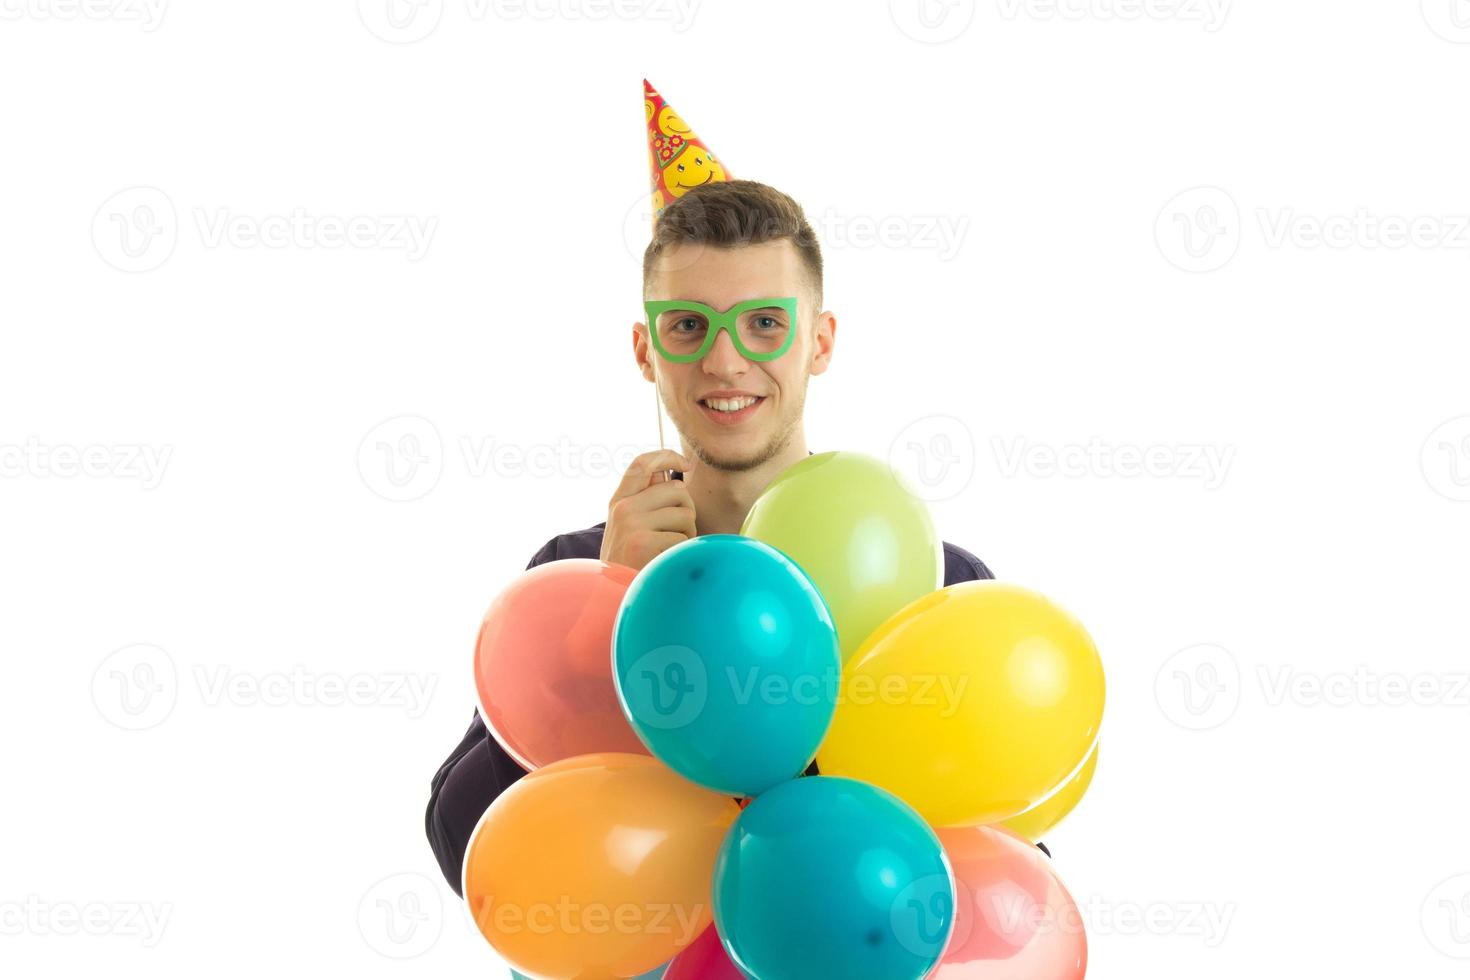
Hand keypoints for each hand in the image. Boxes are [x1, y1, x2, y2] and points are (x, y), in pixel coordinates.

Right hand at [599, 450, 697, 570]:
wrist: (614, 595)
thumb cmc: (630, 560)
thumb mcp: (629, 526)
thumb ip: (646, 499)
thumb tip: (670, 473)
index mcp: (619, 501)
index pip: (641, 464)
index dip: (666, 456)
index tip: (685, 463)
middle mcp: (623, 508)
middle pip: (677, 490)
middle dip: (686, 511)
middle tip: (677, 532)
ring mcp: (632, 524)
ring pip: (685, 514)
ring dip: (686, 534)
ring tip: (669, 549)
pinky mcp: (644, 543)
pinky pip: (683, 538)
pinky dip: (682, 552)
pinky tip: (666, 561)